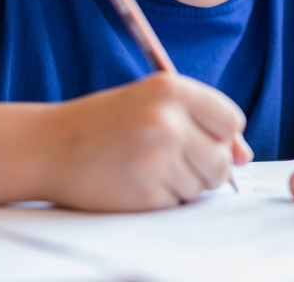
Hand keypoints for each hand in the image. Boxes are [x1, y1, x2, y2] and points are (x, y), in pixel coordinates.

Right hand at [38, 73, 252, 210]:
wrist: (49, 146)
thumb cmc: (109, 122)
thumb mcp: (156, 104)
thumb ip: (204, 123)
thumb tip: (244, 156)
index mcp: (173, 89)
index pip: (231, 121)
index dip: (220, 135)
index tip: (200, 137)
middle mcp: (168, 120)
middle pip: (222, 161)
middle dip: (206, 167)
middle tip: (172, 158)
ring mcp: (157, 157)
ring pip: (202, 186)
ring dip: (183, 183)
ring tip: (148, 166)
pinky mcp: (145, 191)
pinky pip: (177, 203)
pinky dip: (162, 198)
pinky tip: (136, 181)